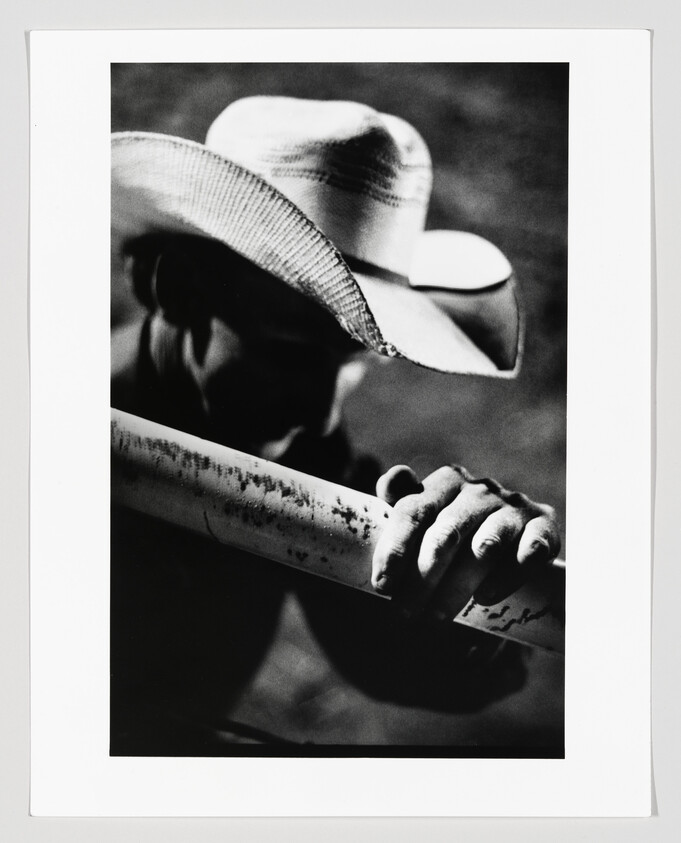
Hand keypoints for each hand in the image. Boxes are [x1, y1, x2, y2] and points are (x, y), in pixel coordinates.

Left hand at [372, 464, 559, 613]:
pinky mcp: (545, 527)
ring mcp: (514, 507)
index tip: (382, 587)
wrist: (512, 543)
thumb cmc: (455, 535)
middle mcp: (480, 490)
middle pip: (446, 533)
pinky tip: (486, 596)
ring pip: (486, 546)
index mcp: (446, 482)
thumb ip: (402, 503)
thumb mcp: (423, 519)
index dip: (395, 549)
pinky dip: (509, 575)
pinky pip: (530, 550)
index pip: (414, 511)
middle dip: (422, 578)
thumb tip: (393, 477)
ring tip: (437, 615)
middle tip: (405, 614)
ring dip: (459, 585)